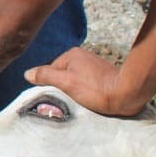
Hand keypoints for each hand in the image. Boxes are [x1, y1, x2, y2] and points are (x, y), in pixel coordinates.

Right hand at [24, 46, 147, 116]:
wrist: (128, 93)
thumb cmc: (96, 89)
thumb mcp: (66, 83)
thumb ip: (45, 76)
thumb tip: (27, 73)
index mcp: (71, 55)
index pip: (50, 70)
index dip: (50, 86)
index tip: (56, 98)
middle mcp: (82, 56)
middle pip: (61, 75)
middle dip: (62, 88)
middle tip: (67, 101)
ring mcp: (92, 65)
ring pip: (73, 80)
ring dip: (74, 91)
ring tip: (80, 102)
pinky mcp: (102, 75)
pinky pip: (85, 83)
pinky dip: (85, 91)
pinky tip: (90, 99)